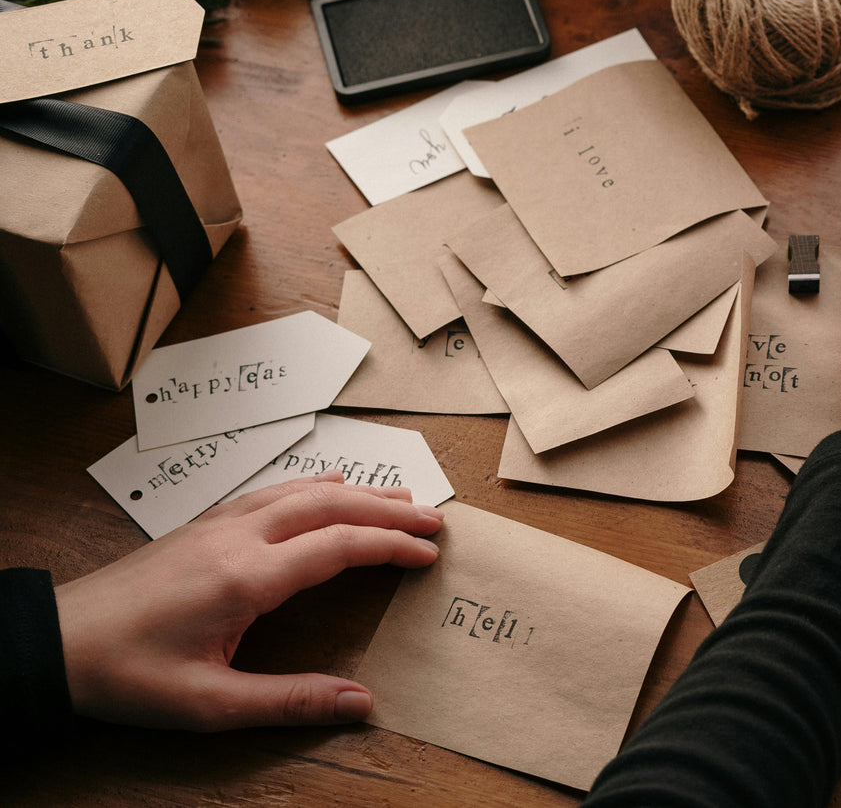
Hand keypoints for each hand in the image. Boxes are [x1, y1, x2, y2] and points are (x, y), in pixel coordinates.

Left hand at [55, 472, 443, 731]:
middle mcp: (238, 537)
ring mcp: (218, 525)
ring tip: (398, 496)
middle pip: (330, 505)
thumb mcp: (210, 704)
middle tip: (434, 518)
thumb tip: (360, 704)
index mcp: (246, 577)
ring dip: (356, 491)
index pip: (339, 546)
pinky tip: (325, 487)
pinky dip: (313, 485)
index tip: (429, 554)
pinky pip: (272, 491)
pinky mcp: (202, 526)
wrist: (56, 642)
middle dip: (388, 508)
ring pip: (302, 490)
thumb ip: (290, 701)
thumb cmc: (127, 675)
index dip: (391, 547)